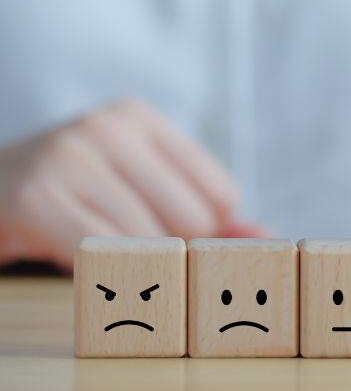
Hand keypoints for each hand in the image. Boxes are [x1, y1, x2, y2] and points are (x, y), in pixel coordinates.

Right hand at [0, 99, 266, 268]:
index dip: (208, 229)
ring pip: (153, 240)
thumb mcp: (140, 186)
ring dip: (135, 265)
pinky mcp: (40, 196)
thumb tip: (270, 236)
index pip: (222, 191)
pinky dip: (106, 272)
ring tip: (105, 248)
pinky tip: (86, 260)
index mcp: (141, 117)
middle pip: (194, 218)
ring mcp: (73, 156)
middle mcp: (110, 126)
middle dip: (174, 249)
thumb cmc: (75, 192)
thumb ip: (206, 211)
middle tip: (136, 247)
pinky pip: (106, 253)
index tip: (178, 237)